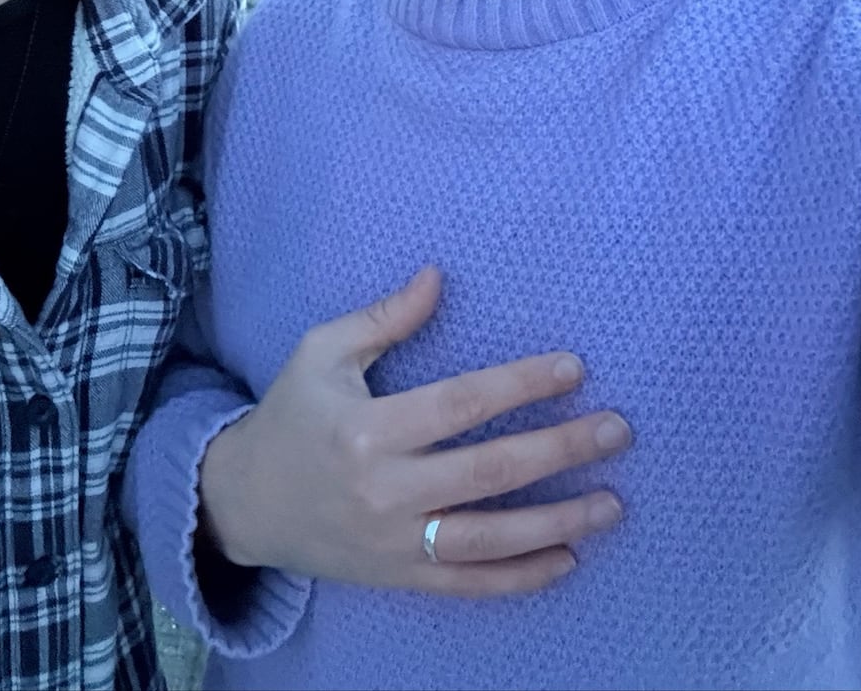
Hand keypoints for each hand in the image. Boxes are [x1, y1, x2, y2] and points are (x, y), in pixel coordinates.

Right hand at [198, 266, 629, 597]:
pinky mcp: (398, 577)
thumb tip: (439, 276)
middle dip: (559, 450)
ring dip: (558, 521)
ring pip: (490, 538)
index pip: (461, 404)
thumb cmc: (290, 414)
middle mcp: (386, 490)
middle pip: (489, 472)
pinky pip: (469, 584)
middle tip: (616, 431)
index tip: (573, 368)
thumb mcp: (322, 351)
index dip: (520, 384)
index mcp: (367, 428)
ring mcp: (394, 543)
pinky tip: (568, 558)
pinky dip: (521, 578)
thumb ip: (384, 318)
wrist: (243, 503)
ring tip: (612, 502)